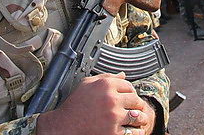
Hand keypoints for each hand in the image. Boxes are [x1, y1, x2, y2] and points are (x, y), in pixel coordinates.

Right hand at [37, 72, 154, 134]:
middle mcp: (111, 99)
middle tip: (134, 109)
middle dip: (136, 105)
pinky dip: (135, 131)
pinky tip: (131, 130)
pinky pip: (133, 132)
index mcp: (105, 85)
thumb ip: (106, 77)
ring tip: (137, 120)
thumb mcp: (86, 85)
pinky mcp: (113, 133)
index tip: (128, 97)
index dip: (130, 92)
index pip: (129, 85)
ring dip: (140, 118)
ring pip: (138, 116)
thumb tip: (123, 75)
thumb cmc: (74, 107)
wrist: (63, 128)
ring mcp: (113, 117)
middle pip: (136, 100)